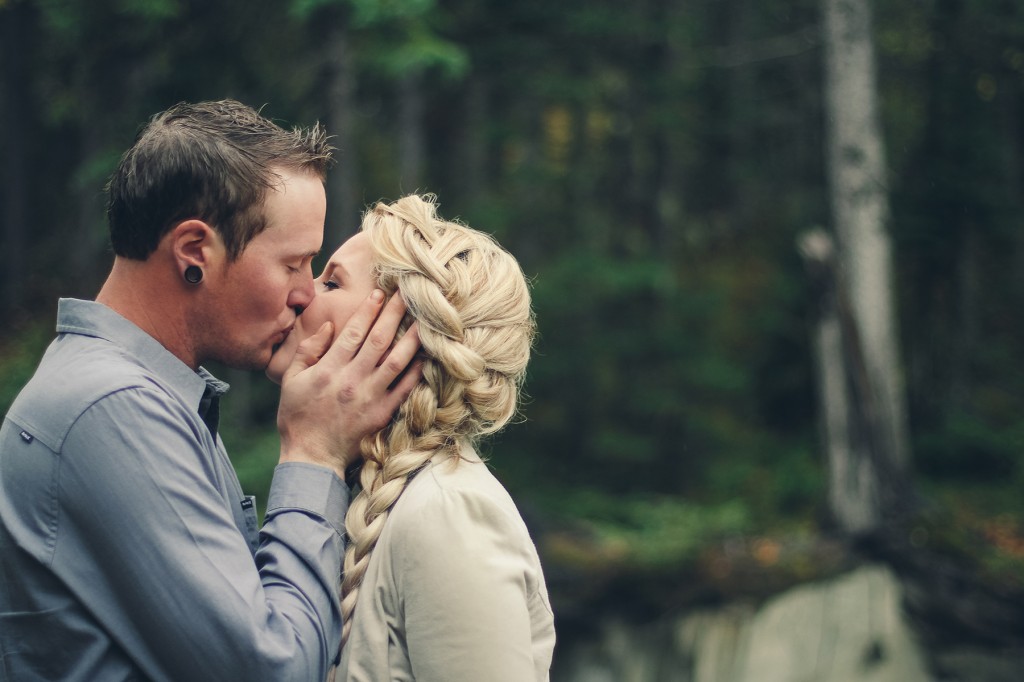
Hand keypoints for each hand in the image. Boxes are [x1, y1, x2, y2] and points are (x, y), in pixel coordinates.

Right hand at [276, 290, 421, 478]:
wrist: (311, 457)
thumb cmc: (297, 417)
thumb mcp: (291, 380)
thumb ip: (308, 351)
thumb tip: (326, 326)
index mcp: (329, 369)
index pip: (354, 332)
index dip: (368, 310)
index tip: (380, 292)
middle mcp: (352, 380)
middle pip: (379, 340)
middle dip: (394, 314)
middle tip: (408, 294)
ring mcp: (369, 397)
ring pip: (396, 361)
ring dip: (411, 339)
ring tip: (424, 320)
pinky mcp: (382, 413)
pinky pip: (404, 389)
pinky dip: (416, 372)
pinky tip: (425, 356)